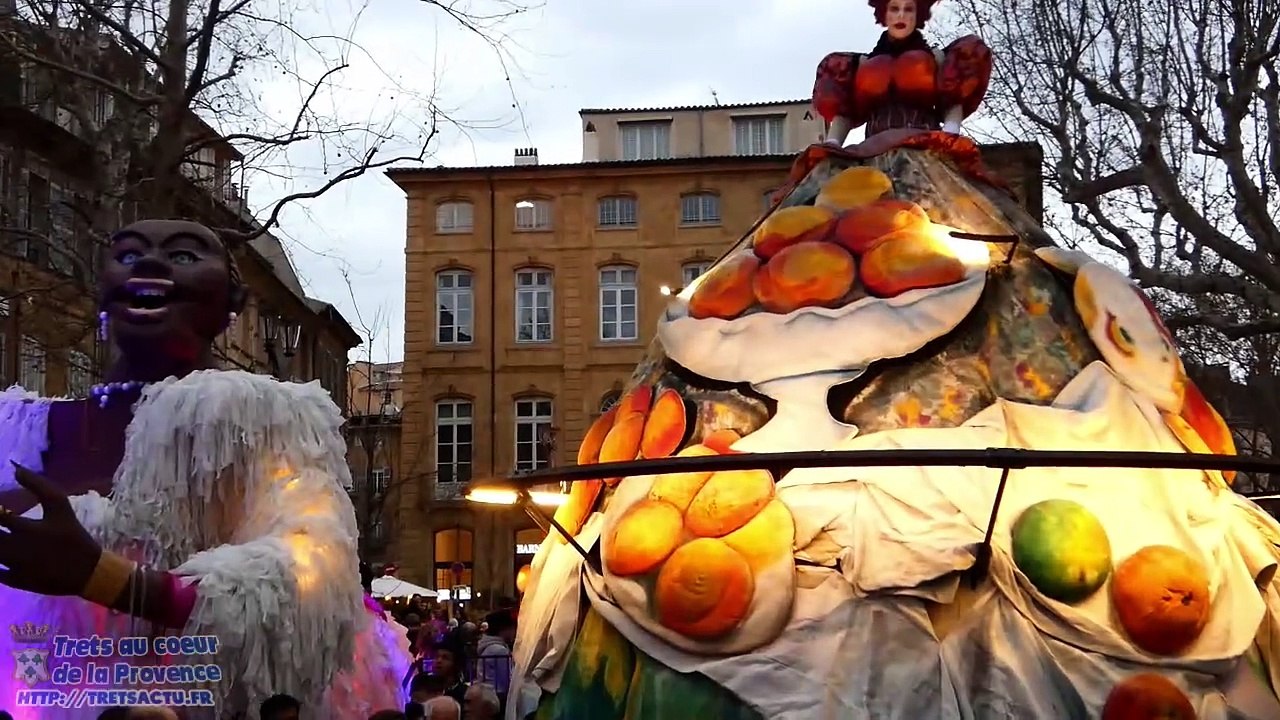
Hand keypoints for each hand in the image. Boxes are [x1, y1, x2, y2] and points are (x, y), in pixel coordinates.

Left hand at [0, 462, 101, 595]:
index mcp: (25, 528)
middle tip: (1, 523)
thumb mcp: (60, 506)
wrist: (87, 571)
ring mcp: (13, 566)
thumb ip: (37, 485)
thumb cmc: (74, 536)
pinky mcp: (15, 581)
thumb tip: (15, 466)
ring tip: (3, 536)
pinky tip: (3, 556)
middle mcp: (15, 548)